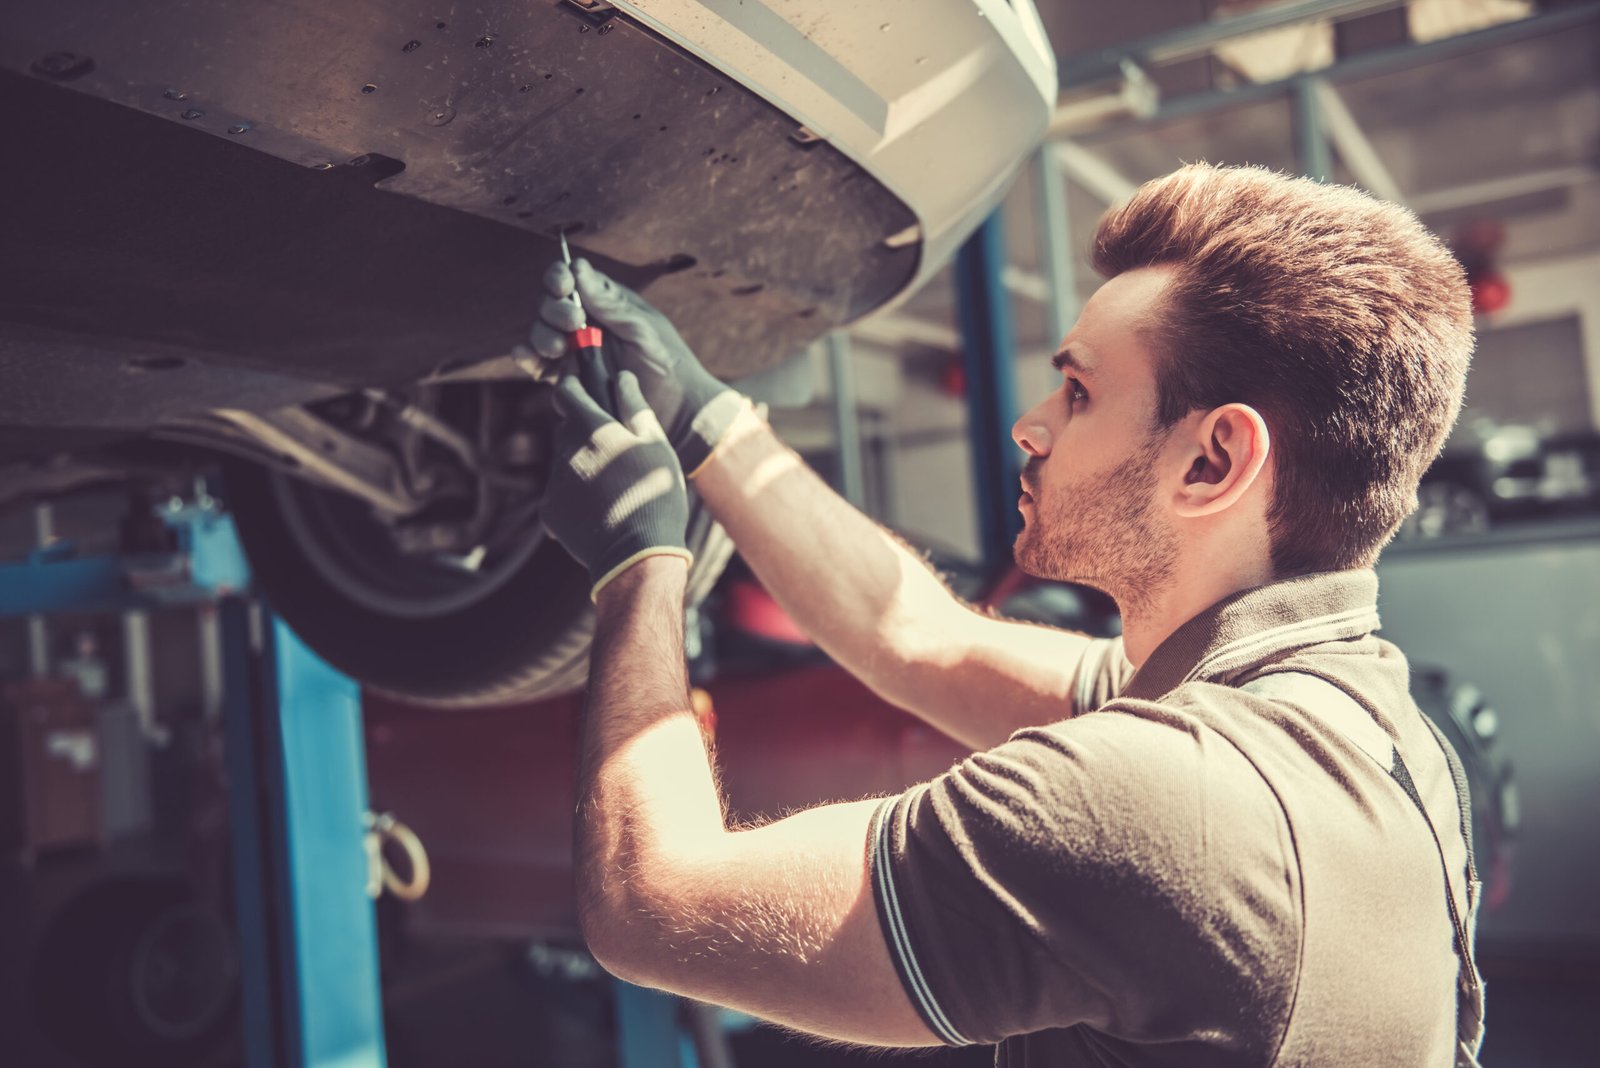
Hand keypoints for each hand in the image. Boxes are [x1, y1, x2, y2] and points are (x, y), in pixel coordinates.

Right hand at [530, 258, 745, 475]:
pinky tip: (526, 355)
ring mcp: (573, 351)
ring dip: (542, 336)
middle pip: (549, 305)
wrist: (676, 409)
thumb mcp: (643, 328)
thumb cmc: (667, 361)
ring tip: (561, 348)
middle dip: (554, 311)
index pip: (569, 279)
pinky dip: (527, 358)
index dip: (559, 278)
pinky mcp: (567, 379)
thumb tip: (577, 268)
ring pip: (541, 334)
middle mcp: (584, 322)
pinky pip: (539, 365)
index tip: (564, 286)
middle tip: (574, 323)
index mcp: (604, 302)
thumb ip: (610, 303)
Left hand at [540, 352, 692, 599]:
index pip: (566, 391)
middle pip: (567, 429)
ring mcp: (554, 482)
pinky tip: (603, 508)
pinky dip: (577, 495)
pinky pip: (561, 492)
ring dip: (584, 464)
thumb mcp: (655, 444)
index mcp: (590, 427)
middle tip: (617, 449)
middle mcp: (564, 450)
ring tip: (615, 486)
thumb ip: (634, 407)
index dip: (576, 389)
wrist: (637, 554)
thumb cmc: (653, 493)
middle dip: (586, 432)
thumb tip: (622, 377)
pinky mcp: (550, 510)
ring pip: (565, 461)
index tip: (588, 392)